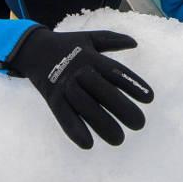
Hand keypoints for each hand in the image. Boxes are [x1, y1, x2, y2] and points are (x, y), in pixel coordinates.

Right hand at [8, 27, 153, 148]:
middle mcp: (79, 71)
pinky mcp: (52, 99)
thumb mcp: (89, 38)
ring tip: (119, 139)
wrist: (32, 49)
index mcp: (91, 57)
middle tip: (140, 124)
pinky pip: (64, 116)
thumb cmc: (66, 44)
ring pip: (86, 107)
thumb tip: (135, 42)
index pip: (115, 72)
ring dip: (102, 125)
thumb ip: (112, 40)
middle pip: (104, 91)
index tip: (150, 99)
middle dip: (123, 108)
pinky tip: (88, 144)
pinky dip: (75, 130)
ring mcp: (65, 86)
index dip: (133, 84)